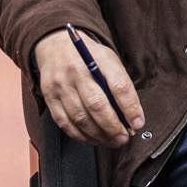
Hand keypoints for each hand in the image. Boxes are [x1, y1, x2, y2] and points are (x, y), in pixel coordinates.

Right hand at [33, 28, 144, 147]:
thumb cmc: (90, 57)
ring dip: (98, 135)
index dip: (130, 108)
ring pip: (80, 117)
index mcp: (99, 59)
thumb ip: (120, 85)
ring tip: (111, 141)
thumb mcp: (109, 60)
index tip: (137, 123)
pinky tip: (92, 138)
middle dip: (113, 126)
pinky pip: (64, 122)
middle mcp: (77, 71)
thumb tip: (131, 117)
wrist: (56, 45)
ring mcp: (60, 84)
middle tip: (124, 138)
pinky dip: (80, 135)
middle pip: (97, 105)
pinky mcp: (48, 96)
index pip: (118, 86)